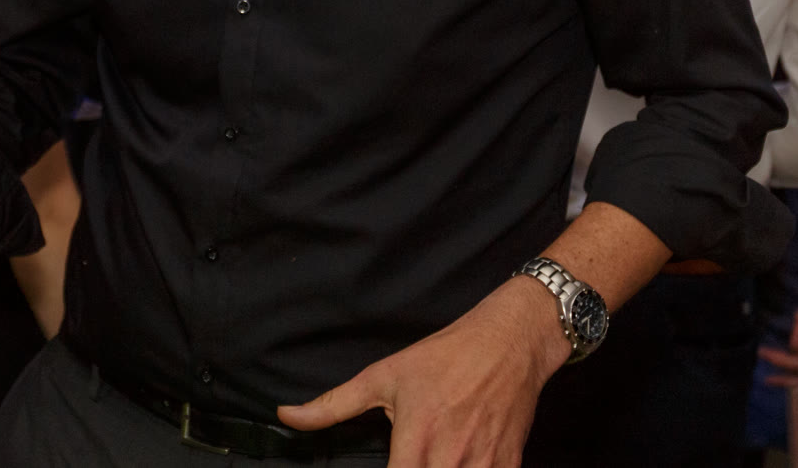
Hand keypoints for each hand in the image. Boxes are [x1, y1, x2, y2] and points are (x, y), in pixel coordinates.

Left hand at [277, 277, 564, 465]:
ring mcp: (484, 464)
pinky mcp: (508, 465)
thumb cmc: (445, 357)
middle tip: (407, 462)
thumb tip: (288, 416)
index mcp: (416, 438)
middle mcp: (450, 457)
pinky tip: (458, 463)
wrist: (510, 342)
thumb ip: (333, 405)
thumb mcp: (383, 375)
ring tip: (429, 460)